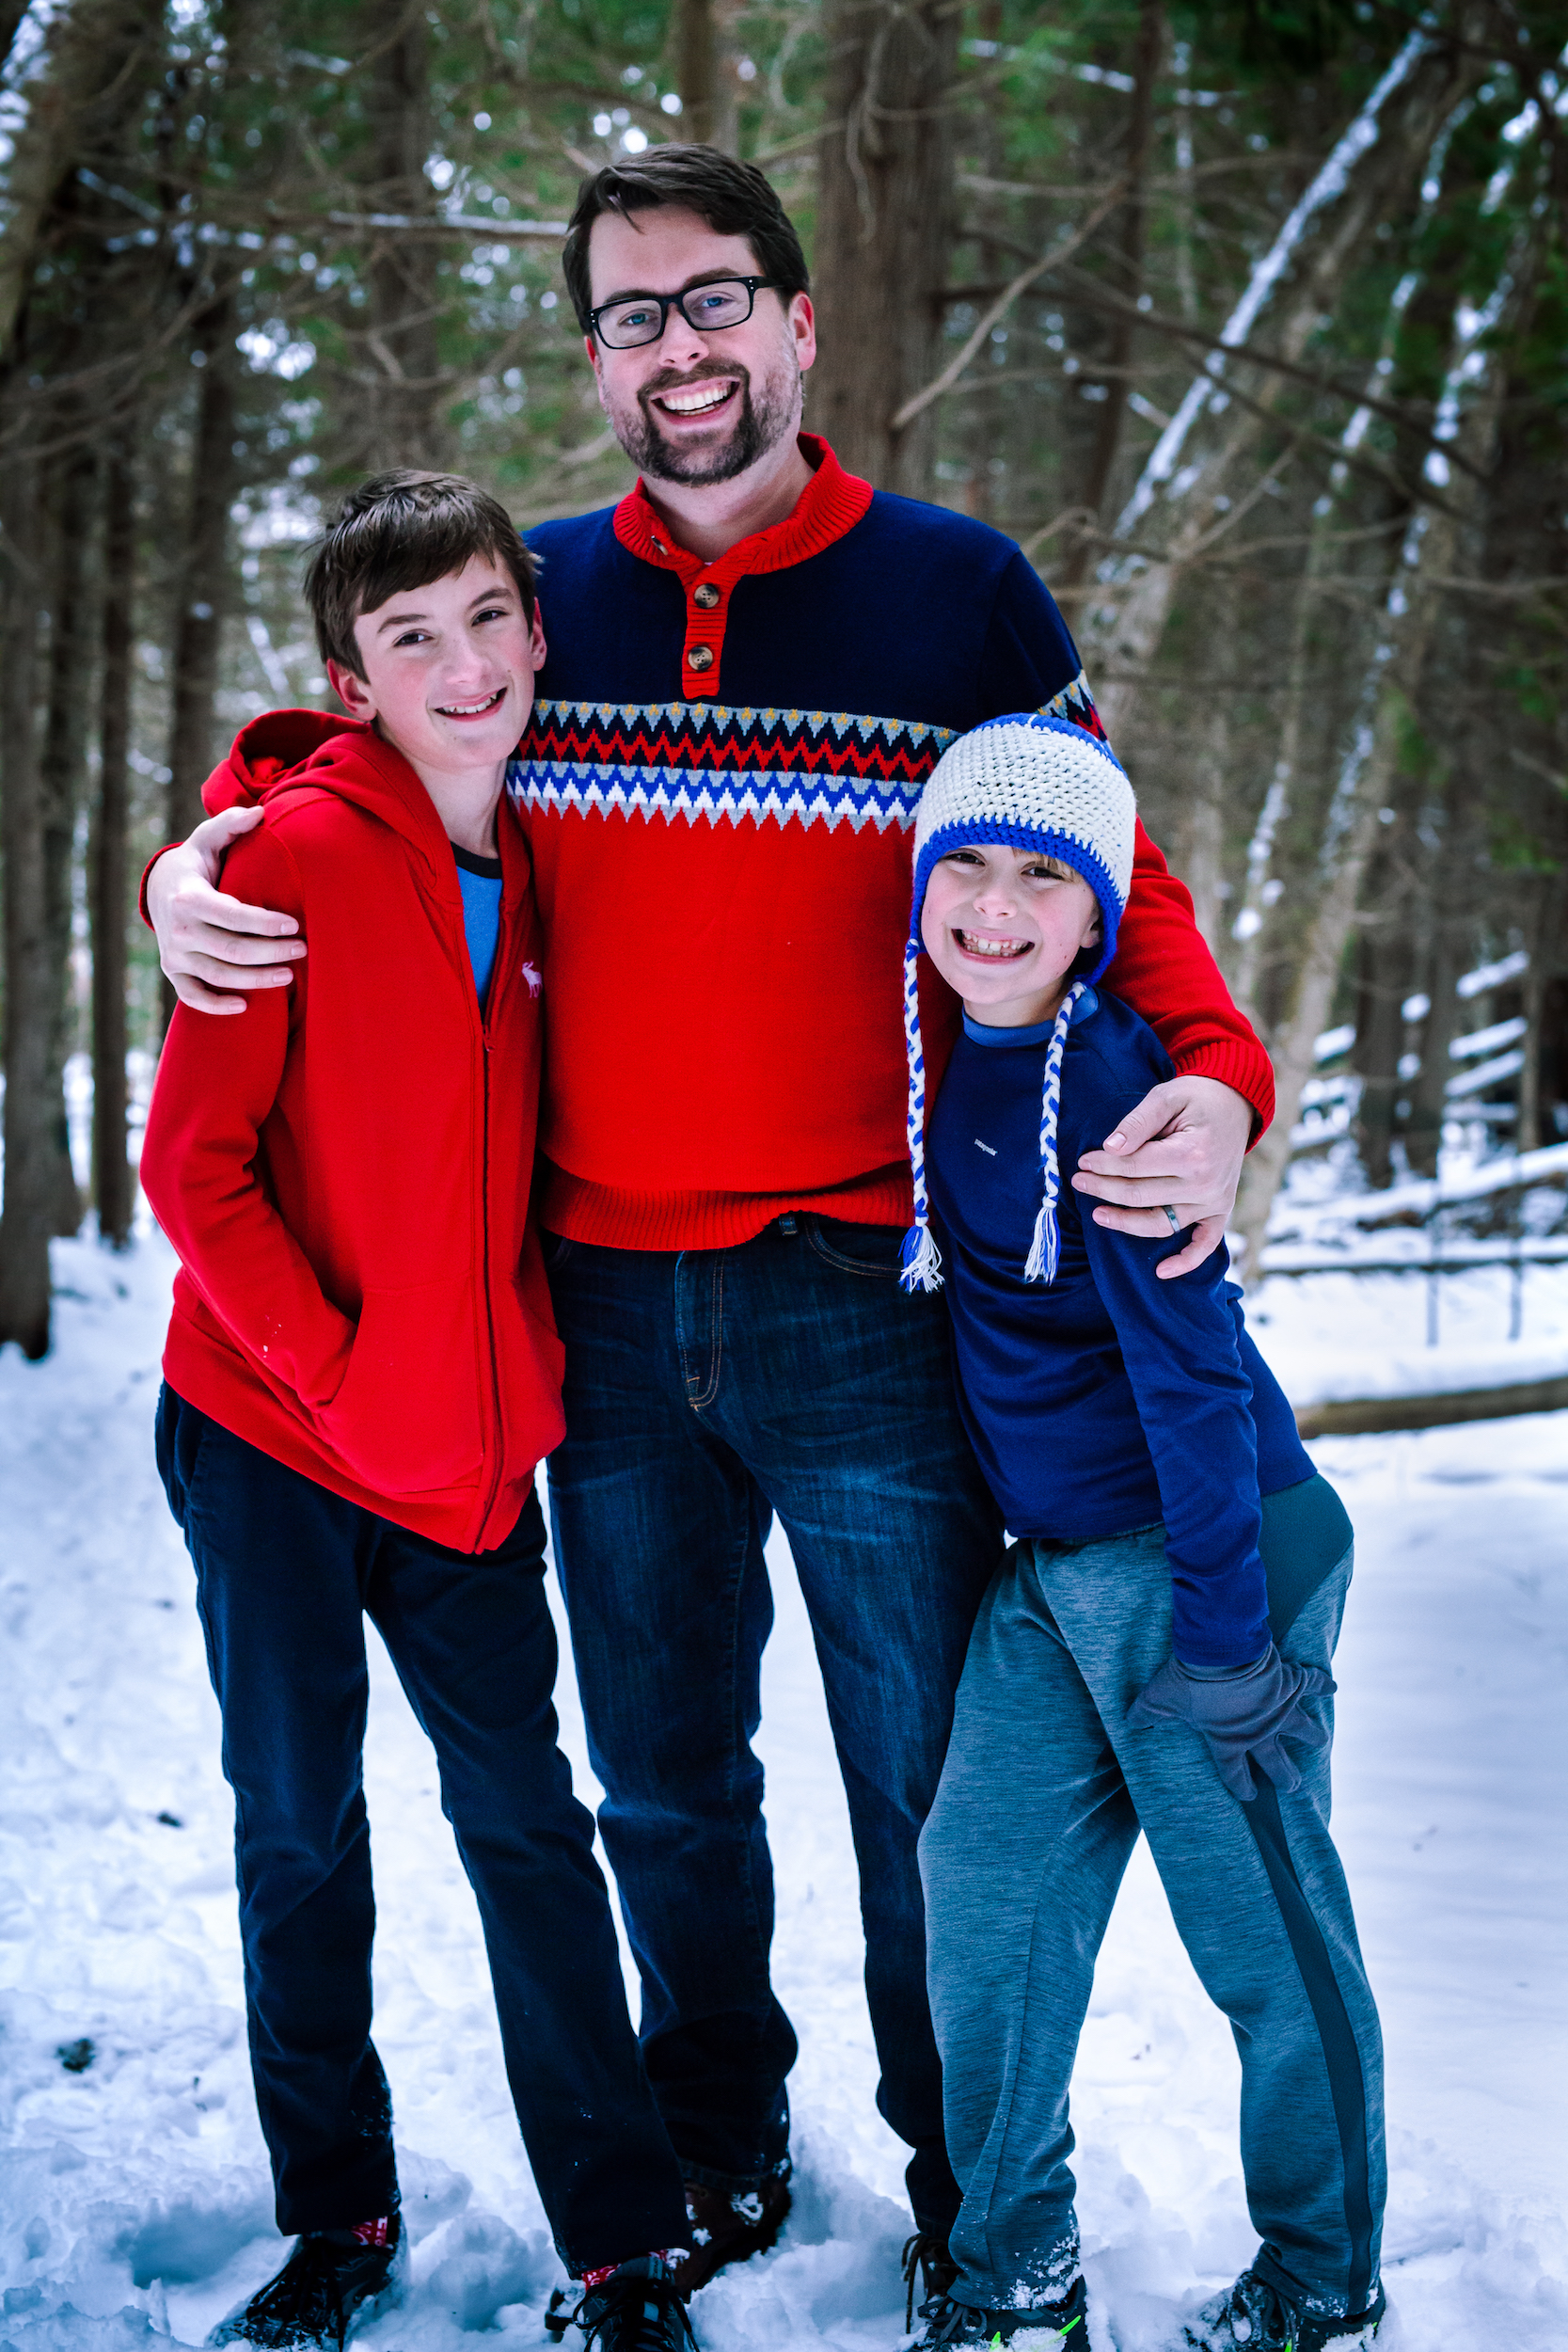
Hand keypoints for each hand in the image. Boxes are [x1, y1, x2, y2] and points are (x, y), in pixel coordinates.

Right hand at [149, 806, 305, 1014]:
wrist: (159, 889)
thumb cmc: (195, 865)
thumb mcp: (207, 840)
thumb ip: (230, 825)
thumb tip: (259, 812)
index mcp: (189, 898)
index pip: (234, 916)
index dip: (266, 924)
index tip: (295, 925)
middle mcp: (179, 930)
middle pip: (233, 951)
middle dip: (272, 952)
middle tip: (303, 949)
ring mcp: (175, 955)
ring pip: (221, 976)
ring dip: (257, 980)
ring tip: (289, 975)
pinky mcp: (174, 972)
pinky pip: (193, 997)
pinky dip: (217, 1006)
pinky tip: (245, 1006)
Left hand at [1071, 1074, 1250, 1277]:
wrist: (1235, 1104)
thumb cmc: (1196, 1098)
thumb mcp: (1165, 1097)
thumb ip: (1137, 1123)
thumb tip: (1109, 1148)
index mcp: (1193, 1154)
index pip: (1135, 1166)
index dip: (1104, 1164)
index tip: (1084, 1159)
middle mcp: (1206, 1184)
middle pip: (1141, 1196)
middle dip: (1104, 1188)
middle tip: (1079, 1181)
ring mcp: (1214, 1201)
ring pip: (1161, 1224)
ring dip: (1126, 1224)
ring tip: (1097, 1215)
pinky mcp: (1220, 1211)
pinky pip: (1205, 1245)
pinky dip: (1186, 1262)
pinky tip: (1160, 1271)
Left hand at [1127, 1644, 1333, 1802]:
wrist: (1219, 1650)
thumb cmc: (1188, 1678)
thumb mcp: (1160, 1698)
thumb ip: (1147, 1714)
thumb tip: (1131, 1724)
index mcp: (1228, 1741)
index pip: (1234, 1773)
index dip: (1241, 1786)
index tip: (1248, 1794)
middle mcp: (1258, 1732)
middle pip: (1276, 1762)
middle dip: (1286, 1777)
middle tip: (1293, 1786)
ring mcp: (1279, 1709)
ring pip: (1303, 1729)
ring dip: (1312, 1735)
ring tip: (1319, 1740)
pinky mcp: (1291, 1683)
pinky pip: (1312, 1685)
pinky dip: (1323, 1684)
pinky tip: (1333, 1686)